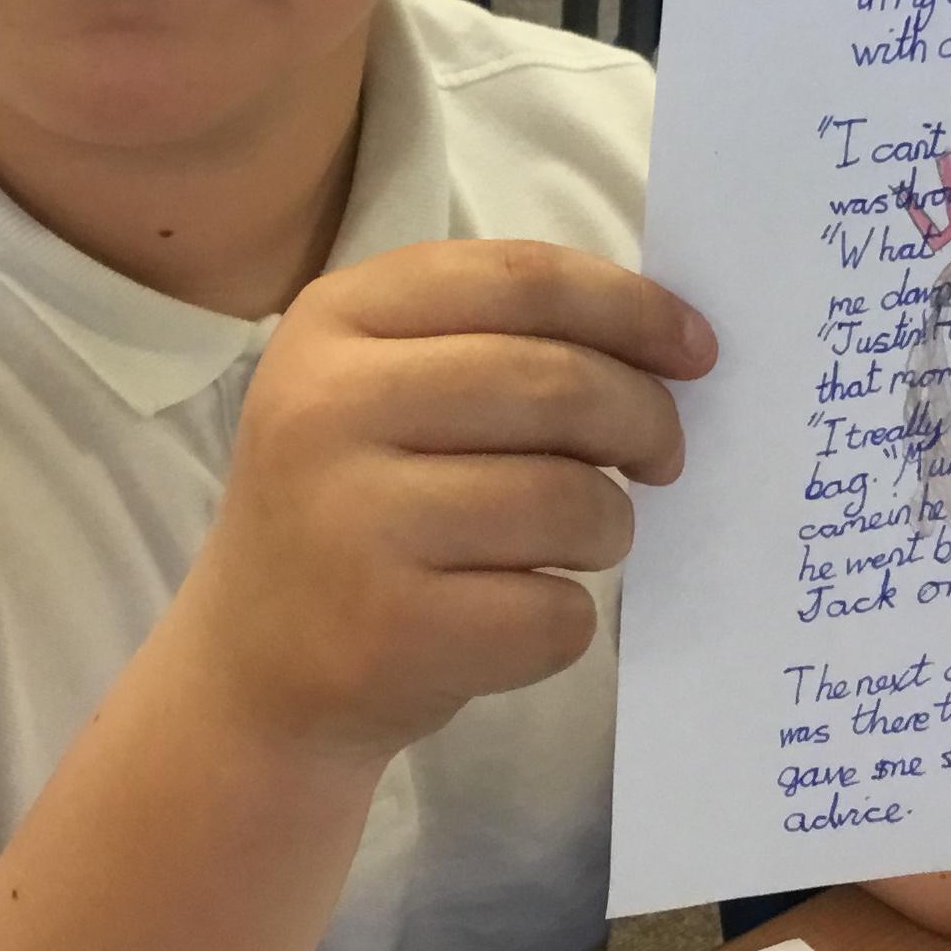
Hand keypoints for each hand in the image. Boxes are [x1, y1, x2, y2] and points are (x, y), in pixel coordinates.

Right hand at [168, 240, 714, 759]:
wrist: (254, 669)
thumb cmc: (356, 507)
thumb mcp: (383, 388)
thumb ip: (502, 342)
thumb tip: (675, 344)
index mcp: (334, 321)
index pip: (521, 281)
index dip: (631, 308)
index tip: (696, 349)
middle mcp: (327, 409)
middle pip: (558, 384)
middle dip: (645, 419)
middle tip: (664, 455)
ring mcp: (354, 523)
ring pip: (569, 502)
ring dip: (609, 526)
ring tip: (578, 540)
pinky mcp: (392, 630)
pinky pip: (553, 613)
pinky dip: (566, 619)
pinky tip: (520, 614)